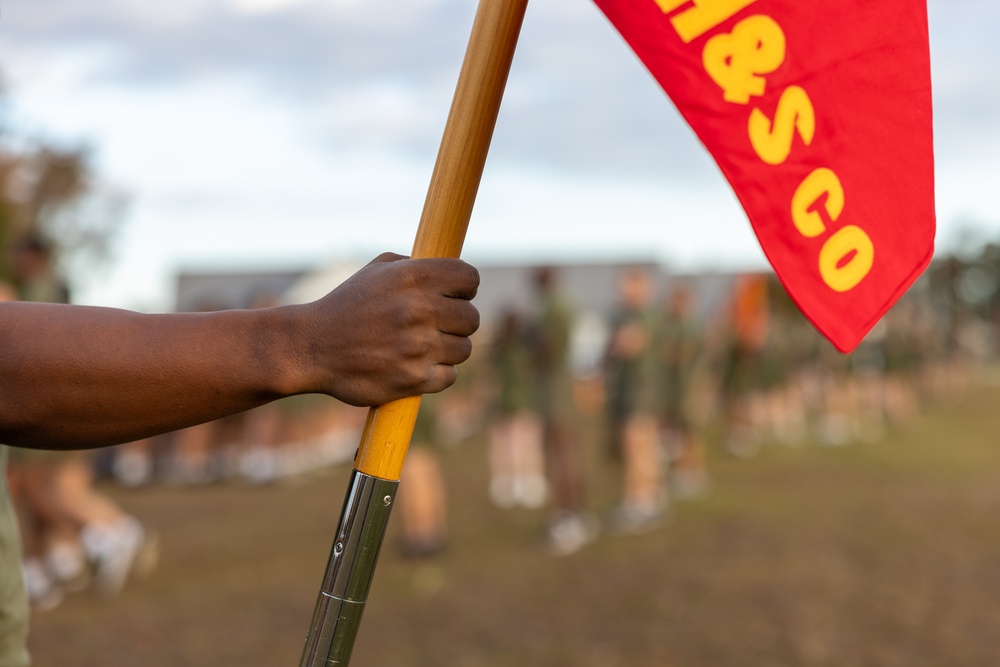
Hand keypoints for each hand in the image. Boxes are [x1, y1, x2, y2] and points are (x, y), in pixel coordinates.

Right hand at [296, 253, 479, 405]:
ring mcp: (417, 347)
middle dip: (458, 321)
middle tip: (438, 324)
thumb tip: (451, 272)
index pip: (469, 277)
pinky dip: (436, 373)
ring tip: (423, 346)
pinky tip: (416, 365)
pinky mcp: (413, 379)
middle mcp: (418, 310)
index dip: (466, 287)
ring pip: (464, 348)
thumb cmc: (347, 306)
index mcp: (412, 277)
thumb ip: (415, 266)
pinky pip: (449, 376)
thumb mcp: (376, 271)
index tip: (455, 295)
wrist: (312, 347)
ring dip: (448, 348)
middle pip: (472, 317)